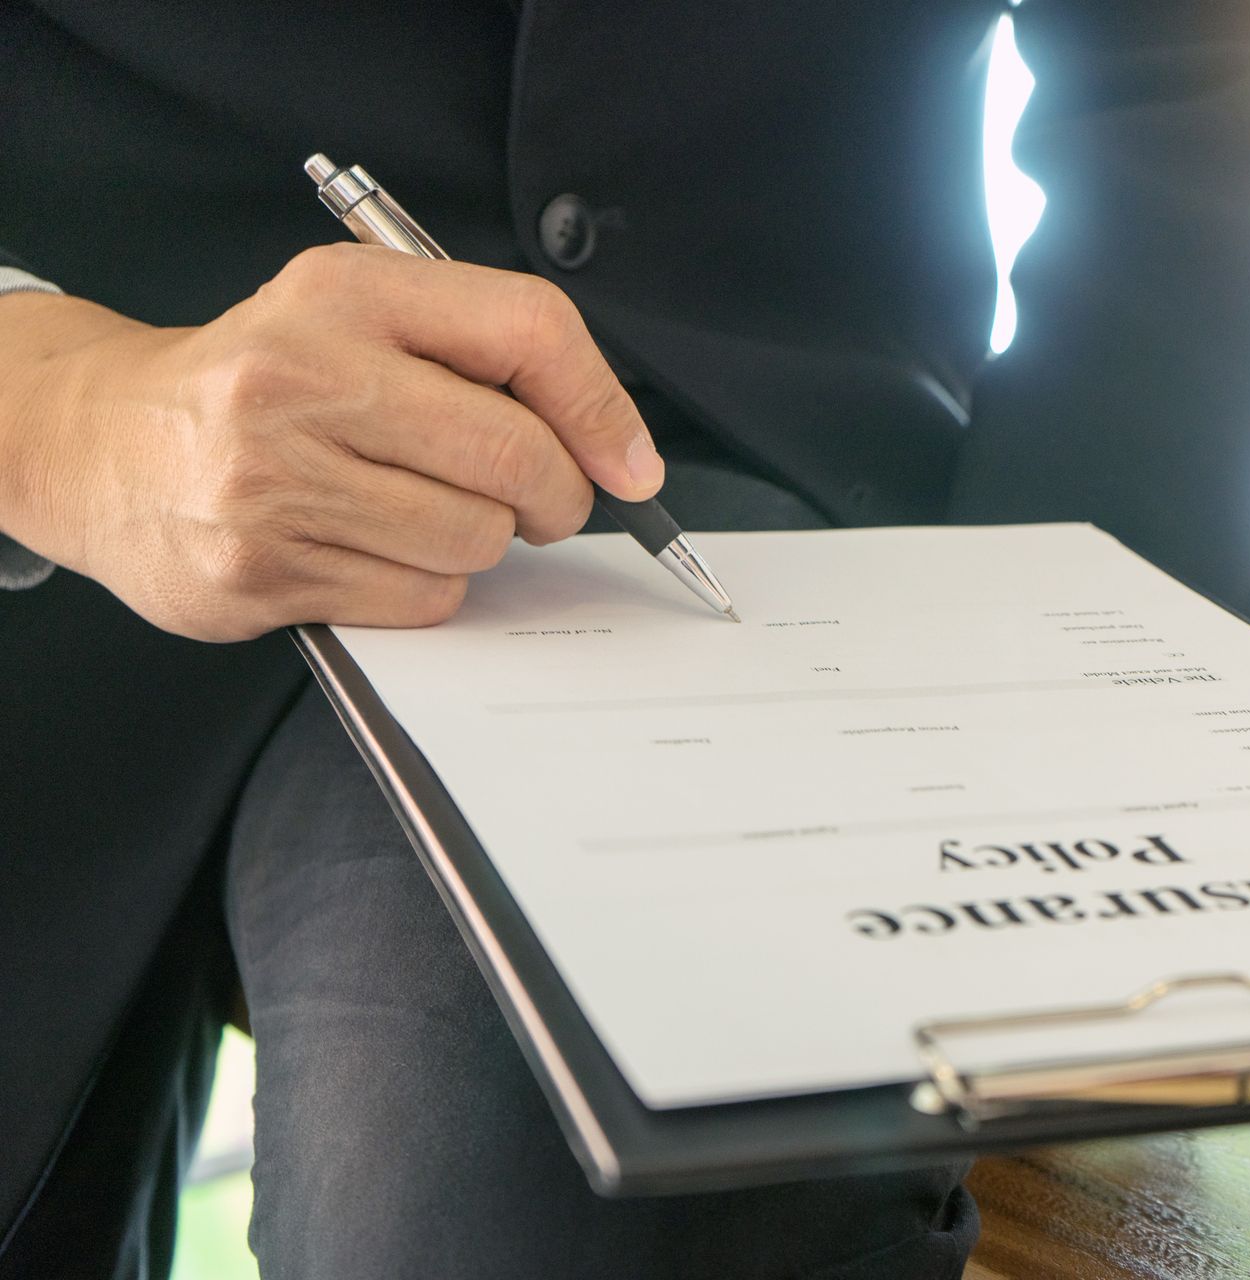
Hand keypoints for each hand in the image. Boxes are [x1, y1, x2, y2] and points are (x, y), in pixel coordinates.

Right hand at [0, 244, 661, 640]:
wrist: (106, 444)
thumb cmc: (265, 379)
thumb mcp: (362, 317)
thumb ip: (491, 355)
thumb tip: (621, 455)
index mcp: (346, 295)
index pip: (528, 328)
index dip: (602, 404)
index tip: (630, 462)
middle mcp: (304, 378)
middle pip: (516, 454)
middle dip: (557, 495)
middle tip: (543, 500)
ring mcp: (276, 482)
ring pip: (476, 540)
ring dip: (482, 542)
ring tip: (425, 510)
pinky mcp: (263, 571)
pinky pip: (423, 599)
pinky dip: (428, 586)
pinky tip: (376, 548)